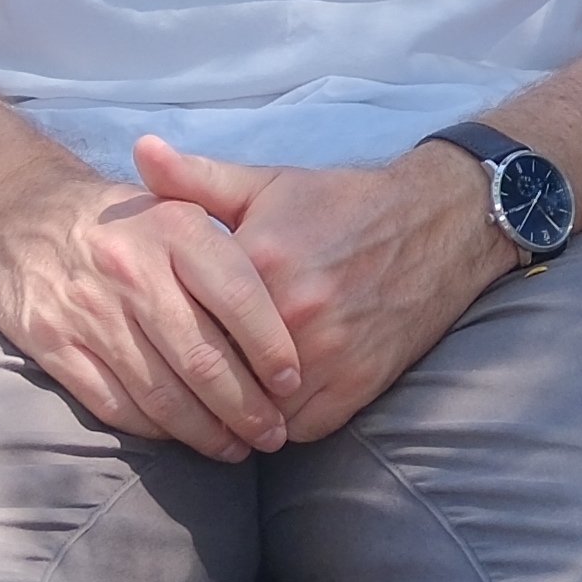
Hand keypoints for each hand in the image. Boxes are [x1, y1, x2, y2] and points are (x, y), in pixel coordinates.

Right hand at [0, 169, 304, 456]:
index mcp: (176, 230)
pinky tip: (179, 438)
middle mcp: (134, 271)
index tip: (292, 382)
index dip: (271, 348)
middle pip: (201, 358)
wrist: (24, 215)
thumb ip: (237, 242)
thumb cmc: (128, 222)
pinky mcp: (53, 344)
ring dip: (205, 431)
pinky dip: (152, 429)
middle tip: (272, 434)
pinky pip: (113, 403)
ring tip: (236, 447)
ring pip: (160, 392)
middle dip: (245, 407)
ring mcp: (90, 311)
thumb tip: (296, 293)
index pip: (239, 298)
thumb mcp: (182, 203)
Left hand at [128, 136, 515, 444]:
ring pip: (256, 412)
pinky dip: (280, 425)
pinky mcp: (360, 384)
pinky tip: (267, 408)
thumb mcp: (268, 184)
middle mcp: (296, 312)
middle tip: (178, 384)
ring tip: (219, 403)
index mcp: (263, 261)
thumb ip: (196, 179)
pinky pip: (299, 430)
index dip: (166, 337)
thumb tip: (140, 151)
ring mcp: (332, 354)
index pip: (187, 321)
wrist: (441, 221)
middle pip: (218, 373)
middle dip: (197, 383)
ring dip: (236, 413)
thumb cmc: (343, 204)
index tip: (153, 342)